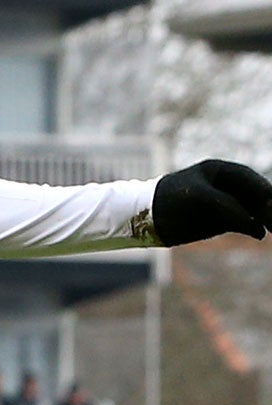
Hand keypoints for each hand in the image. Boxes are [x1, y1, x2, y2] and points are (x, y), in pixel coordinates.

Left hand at [151, 159, 271, 245]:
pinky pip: (242, 223)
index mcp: (219, 171)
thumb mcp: (198, 197)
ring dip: (264, 217)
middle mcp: (225, 186)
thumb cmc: (169, 198)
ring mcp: (225, 203)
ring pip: (251, 210)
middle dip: (267, 205)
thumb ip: (227, 206)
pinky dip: (252, 227)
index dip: (261, 188)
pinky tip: (260, 233)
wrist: (146, 218)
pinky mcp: (221, 222)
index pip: (248, 178)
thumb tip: (253, 223)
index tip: (270, 198)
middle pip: (253, 194)